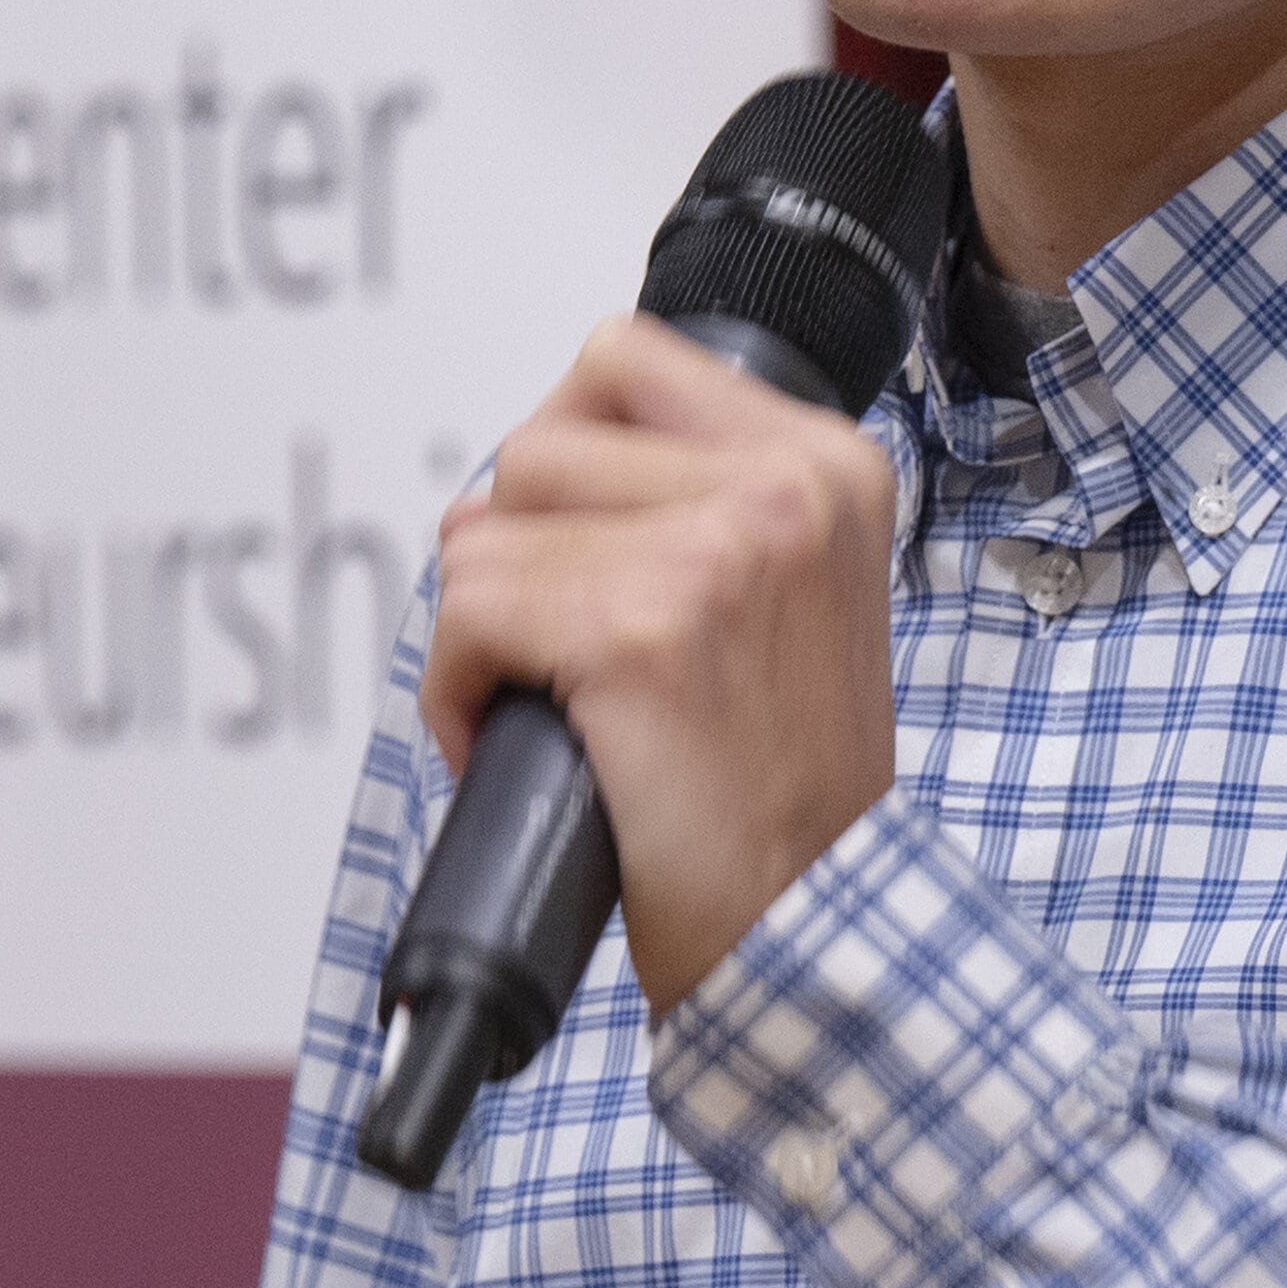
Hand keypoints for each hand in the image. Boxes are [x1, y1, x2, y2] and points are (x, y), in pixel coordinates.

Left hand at [419, 317, 899, 1013]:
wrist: (811, 926)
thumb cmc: (785, 794)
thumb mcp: (794, 598)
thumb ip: (699, 503)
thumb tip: (521, 480)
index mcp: (828, 466)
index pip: (619, 360)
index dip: (567, 460)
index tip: (585, 544)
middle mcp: (784, 489)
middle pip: (538, 445)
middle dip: (523, 554)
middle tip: (575, 651)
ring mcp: (716, 552)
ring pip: (487, 530)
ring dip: (489, 628)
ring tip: (559, 701)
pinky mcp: (638, 629)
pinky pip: (468, 613)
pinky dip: (458, 692)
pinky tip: (517, 739)